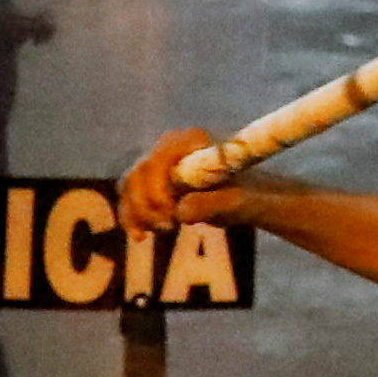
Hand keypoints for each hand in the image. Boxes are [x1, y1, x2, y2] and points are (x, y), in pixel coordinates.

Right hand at [119, 128, 247, 238]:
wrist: (247, 197)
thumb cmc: (248, 194)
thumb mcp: (236, 202)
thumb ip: (212, 204)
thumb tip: (180, 212)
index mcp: (194, 141)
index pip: (159, 161)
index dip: (156, 189)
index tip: (170, 214)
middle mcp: (170, 145)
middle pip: (139, 173)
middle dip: (146, 205)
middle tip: (168, 227)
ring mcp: (158, 160)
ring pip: (129, 185)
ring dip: (137, 212)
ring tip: (161, 231)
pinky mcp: (151, 178)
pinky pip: (129, 195)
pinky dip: (131, 216)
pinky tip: (141, 236)